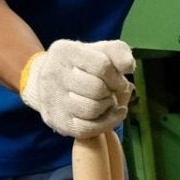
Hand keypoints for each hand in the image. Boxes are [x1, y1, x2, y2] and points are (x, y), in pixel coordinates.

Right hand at [19, 39, 135, 137]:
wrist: (50, 83)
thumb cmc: (82, 66)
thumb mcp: (100, 51)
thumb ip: (119, 52)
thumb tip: (129, 67)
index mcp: (65, 51)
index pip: (102, 65)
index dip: (117, 76)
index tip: (118, 80)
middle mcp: (53, 74)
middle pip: (97, 89)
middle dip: (111, 91)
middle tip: (112, 91)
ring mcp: (53, 99)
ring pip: (92, 109)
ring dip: (108, 106)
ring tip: (107, 101)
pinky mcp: (57, 121)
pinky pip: (87, 128)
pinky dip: (106, 123)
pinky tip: (111, 114)